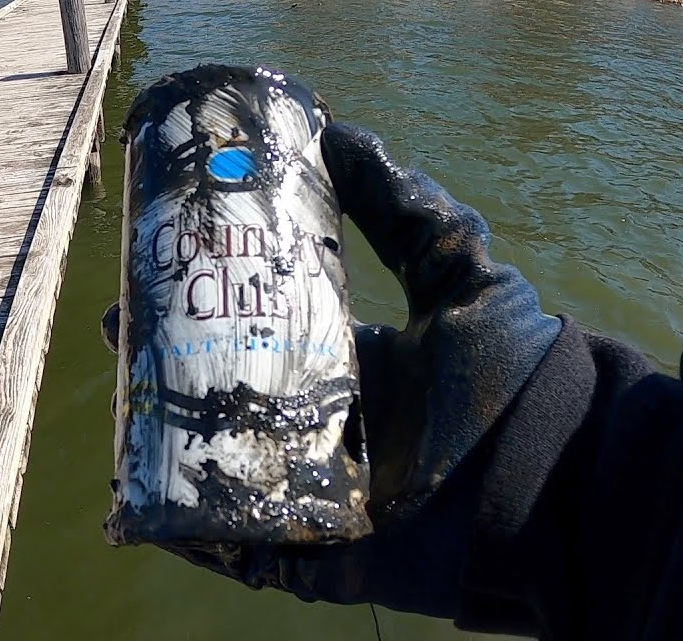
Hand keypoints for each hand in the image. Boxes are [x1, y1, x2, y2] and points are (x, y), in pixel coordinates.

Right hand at [101, 123, 559, 609]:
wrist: (561, 479)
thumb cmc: (517, 375)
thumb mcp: (460, 273)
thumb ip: (405, 208)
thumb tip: (340, 128)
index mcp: (352, 365)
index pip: (264, 331)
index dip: (210, 305)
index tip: (158, 270)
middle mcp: (328, 424)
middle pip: (230, 395)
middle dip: (171, 367)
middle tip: (122, 331)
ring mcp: (318, 493)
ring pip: (223, 468)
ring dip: (167, 444)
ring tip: (122, 409)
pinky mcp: (320, 556)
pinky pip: (242, 549)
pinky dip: (194, 532)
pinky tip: (147, 499)